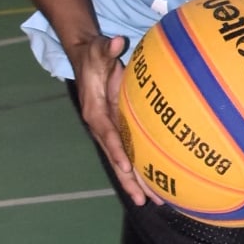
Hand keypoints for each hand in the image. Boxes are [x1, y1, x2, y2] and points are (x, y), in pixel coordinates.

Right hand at [71, 34, 147, 205]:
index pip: (107, 135)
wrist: (88, 59)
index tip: (126, 167)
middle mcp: (102, 127)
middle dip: (130, 180)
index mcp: (95, 112)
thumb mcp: (98, 50)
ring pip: (124, 161)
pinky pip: (131, 153)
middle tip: (145, 200)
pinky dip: (141, 169)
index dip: (116, 151)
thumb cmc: (94, 55)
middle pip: (116, 158)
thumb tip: (114, 42)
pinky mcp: (119, 130)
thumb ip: (105, 49)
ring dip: (138, 182)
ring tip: (155, 202)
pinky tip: (156, 183)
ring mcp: (111, 131)